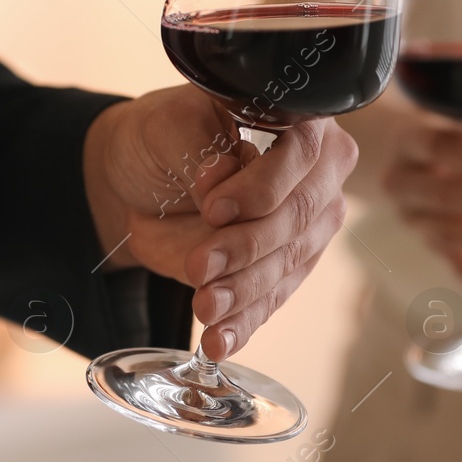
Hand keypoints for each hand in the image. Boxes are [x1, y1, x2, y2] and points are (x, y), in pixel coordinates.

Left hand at [82, 85, 357, 360]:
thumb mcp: (171, 126)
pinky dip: (242, 325)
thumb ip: (200, 150)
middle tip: (199, 266)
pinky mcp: (285, 270)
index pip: (300, 154)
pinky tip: (219, 342)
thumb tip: (218, 182)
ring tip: (205, 308)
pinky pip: (270, 301)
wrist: (144, 180)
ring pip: (284, 265)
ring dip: (242, 293)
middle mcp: (318, 173)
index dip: (261, 186)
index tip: (213, 208)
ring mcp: (307, 226)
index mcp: (300, 118)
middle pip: (295, 217)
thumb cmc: (164, 137)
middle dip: (246, 248)